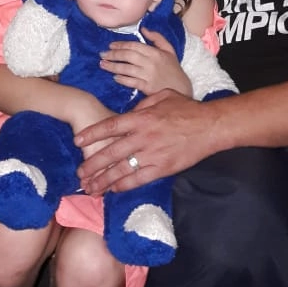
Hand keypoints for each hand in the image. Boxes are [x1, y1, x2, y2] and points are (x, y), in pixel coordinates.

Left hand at [75, 90, 210, 193]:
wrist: (210, 126)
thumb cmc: (187, 109)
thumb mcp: (163, 96)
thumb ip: (143, 103)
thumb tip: (130, 111)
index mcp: (141, 118)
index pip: (110, 126)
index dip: (92, 134)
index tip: (77, 140)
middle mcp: (143, 137)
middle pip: (111, 153)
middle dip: (92, 164)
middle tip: (79, 172)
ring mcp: (152, 154)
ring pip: (121, 170)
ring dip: (104, 180)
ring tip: (90, 187)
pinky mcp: (162, 168)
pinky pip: (138, 179)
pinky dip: (124, 186)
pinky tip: (113, 190)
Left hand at [99, 29, 191, 95]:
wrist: (181, 89)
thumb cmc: (173, 69)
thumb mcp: (169, 50)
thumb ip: (157, 38)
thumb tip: (143, 29)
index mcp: (155, 52)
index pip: (134, 46)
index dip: (121, 45)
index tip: (110, 45)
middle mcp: (151, 63)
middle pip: (128, 56)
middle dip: (113, 55)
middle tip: (102, 54)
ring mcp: (148, 76)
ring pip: (127, 69)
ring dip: (113, 67)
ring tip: (103, 65)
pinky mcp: (147, 87)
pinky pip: (131, 82)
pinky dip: (122, 79)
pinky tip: (115, 77)